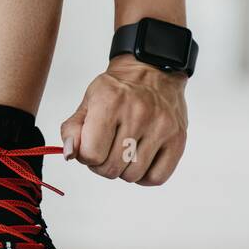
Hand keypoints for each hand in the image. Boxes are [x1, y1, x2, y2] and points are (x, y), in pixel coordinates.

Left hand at [60, 55, 188, 184]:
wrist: (153, 71)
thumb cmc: (117, 89)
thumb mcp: (88, 101)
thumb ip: (72, 129)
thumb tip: (70, 154)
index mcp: (110, 102)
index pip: (92, 153)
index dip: (85, 156)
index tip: (89, 147)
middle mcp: (138, 114)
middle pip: (111, 168)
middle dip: (101, 165)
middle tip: (105, 150)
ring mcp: (161, 127)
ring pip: (132, 176)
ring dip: (123, 170)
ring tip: (123, 152)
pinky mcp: (178, 139)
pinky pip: (157, 177)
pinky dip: (144, 176)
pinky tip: (139, 160)